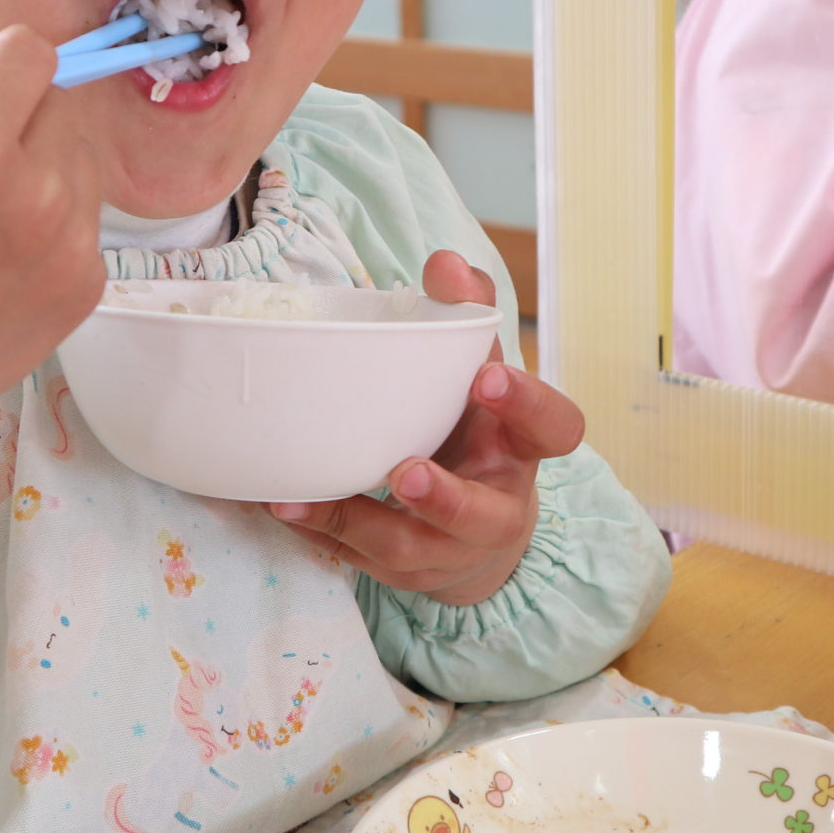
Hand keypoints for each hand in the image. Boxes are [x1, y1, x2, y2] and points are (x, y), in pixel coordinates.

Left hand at [267, 252, 579, 606]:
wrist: (475, 529)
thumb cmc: (472, 427)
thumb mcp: (479, 369)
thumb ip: (466, 311)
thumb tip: (445, 262)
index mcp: (523, 446)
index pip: (555, 428)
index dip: (526, 405)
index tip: (485, 377)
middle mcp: (496, 505)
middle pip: (485, 516)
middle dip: (447, 499)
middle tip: (408, 471)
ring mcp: (449, 549)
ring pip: (410, 549)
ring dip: (357, 523)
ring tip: (305, 499)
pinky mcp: (403, 570)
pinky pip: (356, 559)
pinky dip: (315, 531)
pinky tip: (278, 505)